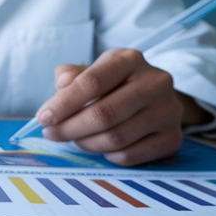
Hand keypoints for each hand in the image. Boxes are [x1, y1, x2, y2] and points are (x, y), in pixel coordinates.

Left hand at [33, 48, 207, 165]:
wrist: (154, 98)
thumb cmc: (113, 84)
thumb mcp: (92, 71)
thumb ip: (72, 75)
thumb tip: (62, 84)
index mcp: (131, 59)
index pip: (92, 82)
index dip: (63, 103)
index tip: (43, 118)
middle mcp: (155, 82)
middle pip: (104, 114)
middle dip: (70, 128)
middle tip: (51, 134)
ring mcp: (168, 111)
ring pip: (116, 138)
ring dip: (86, 143)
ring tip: (74, 139)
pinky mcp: (173, 138)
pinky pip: (129, 156)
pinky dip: (107, 156)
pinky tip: (100, 147)